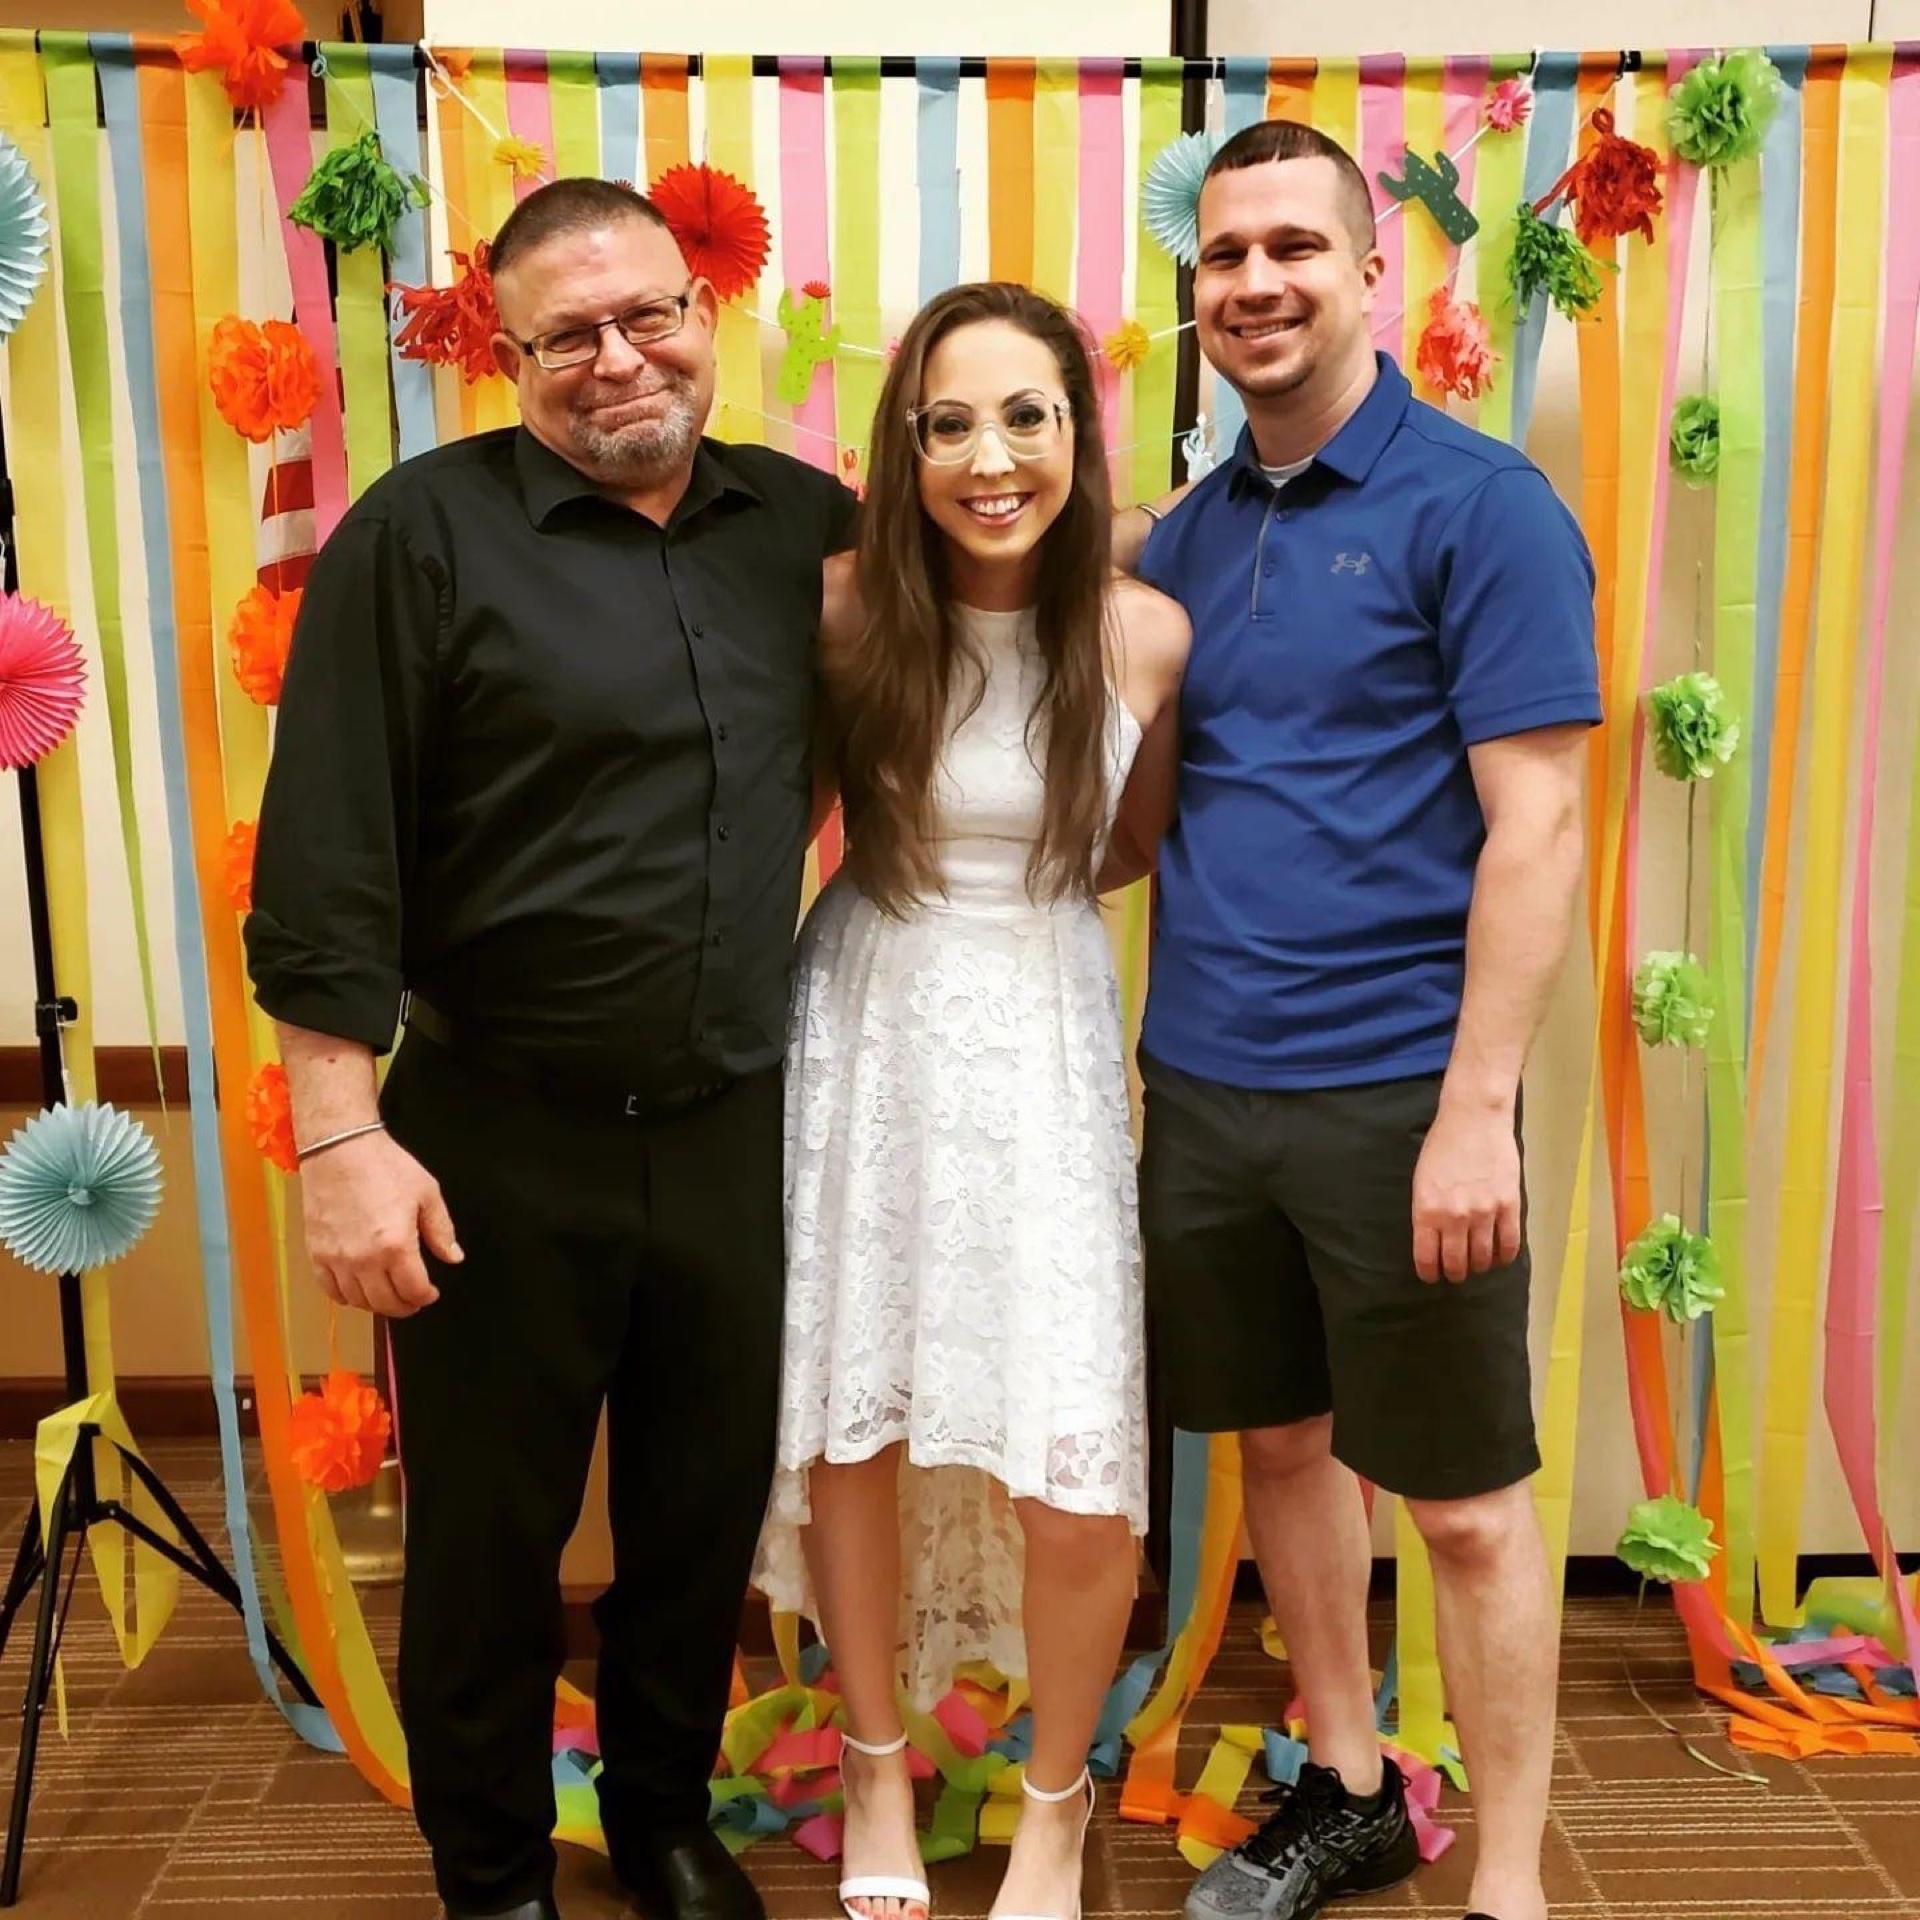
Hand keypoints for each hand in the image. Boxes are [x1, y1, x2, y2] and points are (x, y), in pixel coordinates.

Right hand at [300, 1129, 462, 1317]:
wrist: (340, 1149)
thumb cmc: (385, 1166)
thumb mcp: (427, 1193)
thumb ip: (442, 1230)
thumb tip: (453, 1257)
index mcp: (396, 1246)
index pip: (413, 1291)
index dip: (426, 1297)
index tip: (430, 1293)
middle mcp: (364, 1259)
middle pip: (386, 1303)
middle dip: (404, 1306)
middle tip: (413, 1298)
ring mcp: (337, 1259)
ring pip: (358, 1302)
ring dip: (377, 1303)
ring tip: (388, 1292)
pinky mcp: (316, 1253)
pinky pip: (330, 1290)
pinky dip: (346, 1296)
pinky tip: (359, 1287)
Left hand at [1411, 1096, 1521, 1283]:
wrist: (1473, 1119)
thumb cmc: (1442, 1146)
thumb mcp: (1422, 1181)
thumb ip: (1426, 1212)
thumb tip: (1433, 1240)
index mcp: (1427, 1211)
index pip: (1427, 1258)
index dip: (1429, 1273)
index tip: (1432, 1276)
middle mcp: (1454, 1217)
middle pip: (1456, 1263)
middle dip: (1454, 1273)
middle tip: (1455, 1273)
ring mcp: (1484, 1213)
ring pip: (1483, 1258)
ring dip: (1478, 1266)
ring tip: (1477, 1264)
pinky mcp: (1509, 1206)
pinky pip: (1509, 1244)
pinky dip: (1504, 1256)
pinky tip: (1499, 1257)